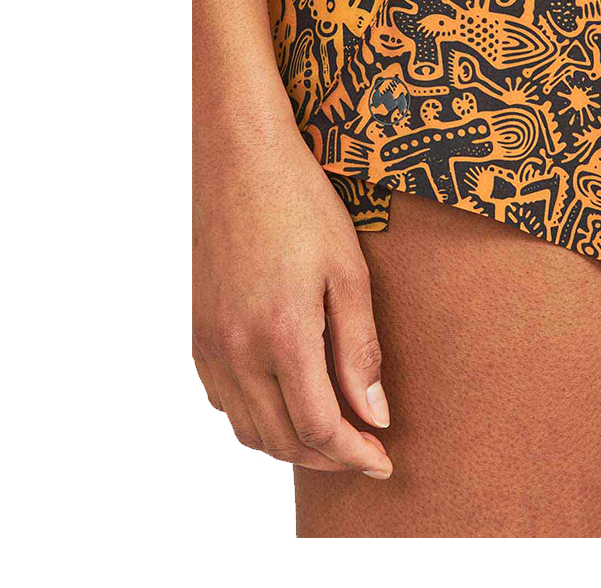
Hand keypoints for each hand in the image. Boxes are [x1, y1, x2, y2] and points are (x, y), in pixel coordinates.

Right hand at [193, 120, 392, 477]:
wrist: (238, 161)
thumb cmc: (301, 205)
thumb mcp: (348, 271)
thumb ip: (359, 349)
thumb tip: (374, 414)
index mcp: (282, 335)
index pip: (318, 428)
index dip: (354, 455)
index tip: (384, 460)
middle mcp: (237, 351)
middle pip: (282, 440)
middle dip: (329, 458)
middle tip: (366, 453)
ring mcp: (209, 345)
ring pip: (248, 428)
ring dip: (292, 445)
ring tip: (334, 435)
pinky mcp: (195, 334)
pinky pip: (224, 401)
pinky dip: (258, 419)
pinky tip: (288, 401)